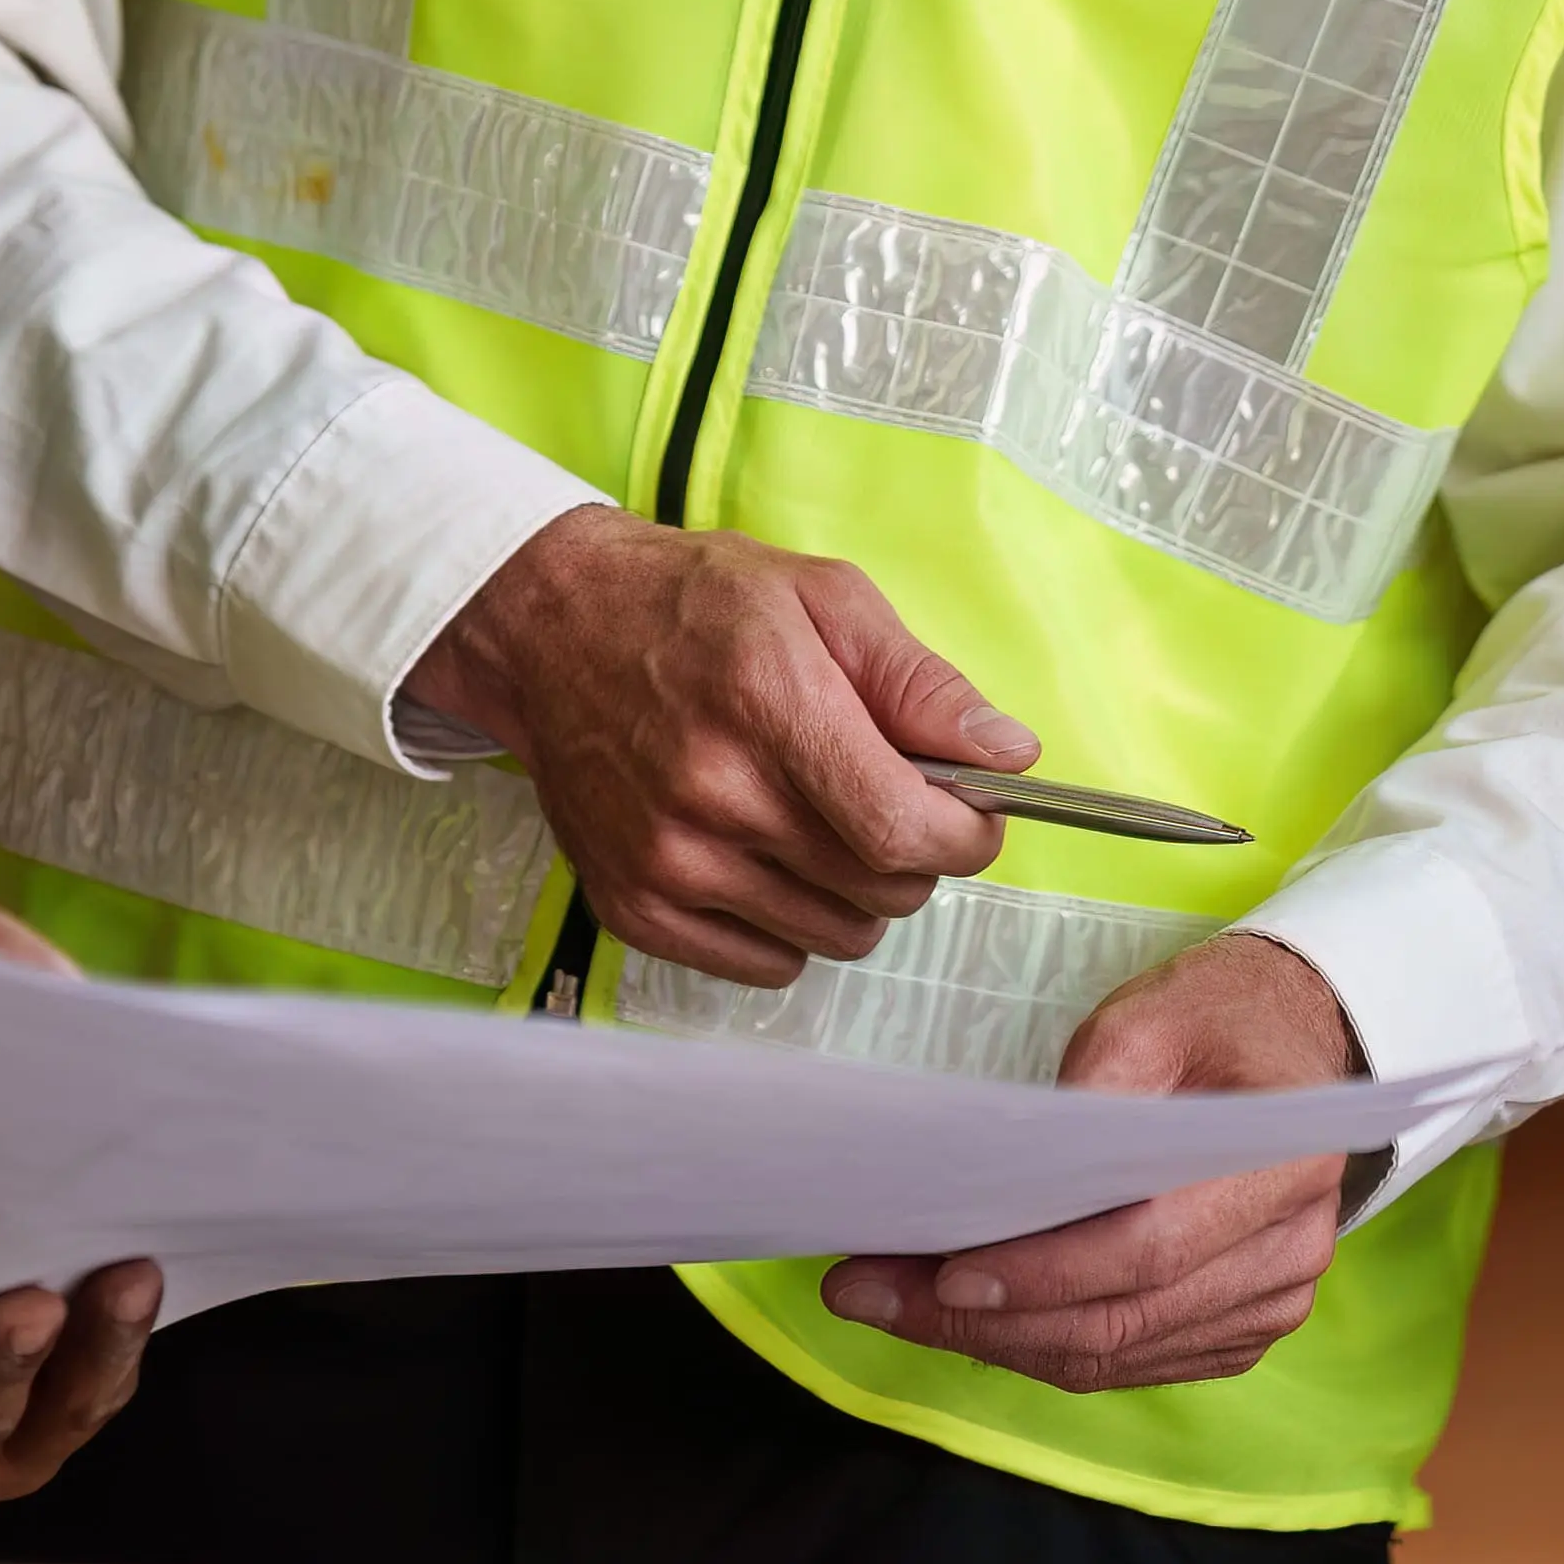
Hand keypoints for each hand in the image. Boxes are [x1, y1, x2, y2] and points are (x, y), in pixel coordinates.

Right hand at [410, 510, 1014, 985]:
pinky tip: (769, 857)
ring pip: (834, 935)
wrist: (554, 630)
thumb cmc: (695, 605)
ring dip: (857, 893)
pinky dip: (792, 926)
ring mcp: (666, 861)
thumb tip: (1008, 754)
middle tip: (889, 800)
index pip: (900, 828)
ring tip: (823, 822)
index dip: (965, 837)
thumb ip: (920, 681)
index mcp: (768, 703)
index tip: (973, 817)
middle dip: (916, 854)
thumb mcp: (823, 597)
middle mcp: (712, 792)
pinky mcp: (633, 907)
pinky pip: (767, 966)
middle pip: (880, 889)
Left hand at [819, 934, 1363, 1391]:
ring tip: (895, 1303)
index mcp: (1279, 1167)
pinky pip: (1131, 1364)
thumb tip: (1014, 1164)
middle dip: (984, 1319)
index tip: (941, 1274)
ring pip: (1116, 1357)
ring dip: (999, 1341)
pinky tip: (971, 1318)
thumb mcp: (1154, 1013)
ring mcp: (1270, 1302)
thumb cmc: (1220, 1019)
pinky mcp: (1239, 1330)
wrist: (1298, 1043)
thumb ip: (1098, 1082)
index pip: (1146, 1250)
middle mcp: (1288, 1252)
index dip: (1041, 1274)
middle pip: (1119, 1321)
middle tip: (870, 1293)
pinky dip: (1043, 1348)